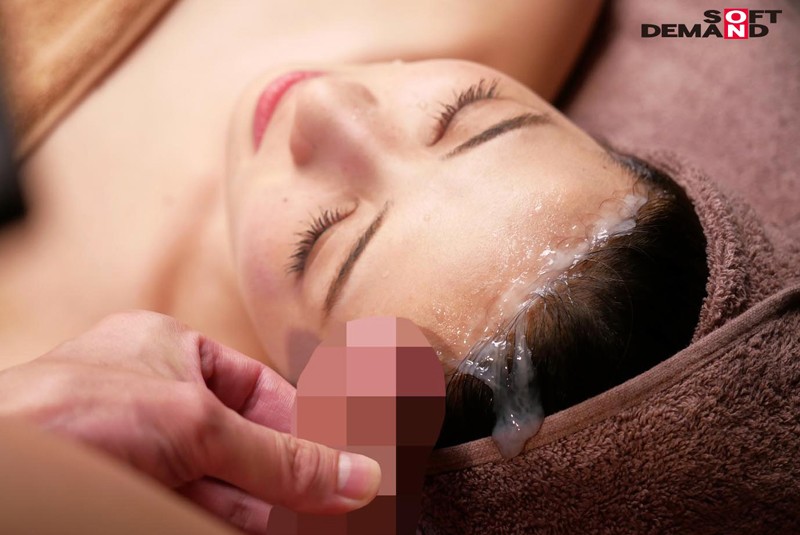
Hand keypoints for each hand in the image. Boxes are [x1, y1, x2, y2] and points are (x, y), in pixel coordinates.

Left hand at [0, 311, 379, 532]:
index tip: (347, 459)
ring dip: (273, 509)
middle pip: (247, 442)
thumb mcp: (196, 425)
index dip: (306, 425)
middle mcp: (156, 399)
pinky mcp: (129, 499)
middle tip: (344, 503)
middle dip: (293, 475)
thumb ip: (280, 457)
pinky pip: (200, 510)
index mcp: (168, 350)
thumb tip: (356, 476)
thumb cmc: (70, 415)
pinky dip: (241, 522)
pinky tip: (276, 528)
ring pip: (225, 486)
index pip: (259, 388)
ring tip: (326, 523)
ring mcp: (140, 453)